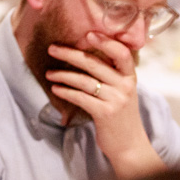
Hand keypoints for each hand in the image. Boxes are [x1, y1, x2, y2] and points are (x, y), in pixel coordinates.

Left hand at [46, 32, 163, 178]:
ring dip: (62, 75)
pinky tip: (55, 89)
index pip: (121, 53)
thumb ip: (111, 74)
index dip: (105, 42)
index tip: (88, 34)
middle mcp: (125, 86)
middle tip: (52, 48)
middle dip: (70, 54)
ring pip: (83, 80)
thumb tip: (85, 53)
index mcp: (130, 77)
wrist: (130, 145)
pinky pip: (80, 97)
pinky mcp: (105, 113)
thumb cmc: (121, 115)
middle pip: (94, 63)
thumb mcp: (122, 91)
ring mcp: (116, 99)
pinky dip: (65, 91)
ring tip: (49, 74)